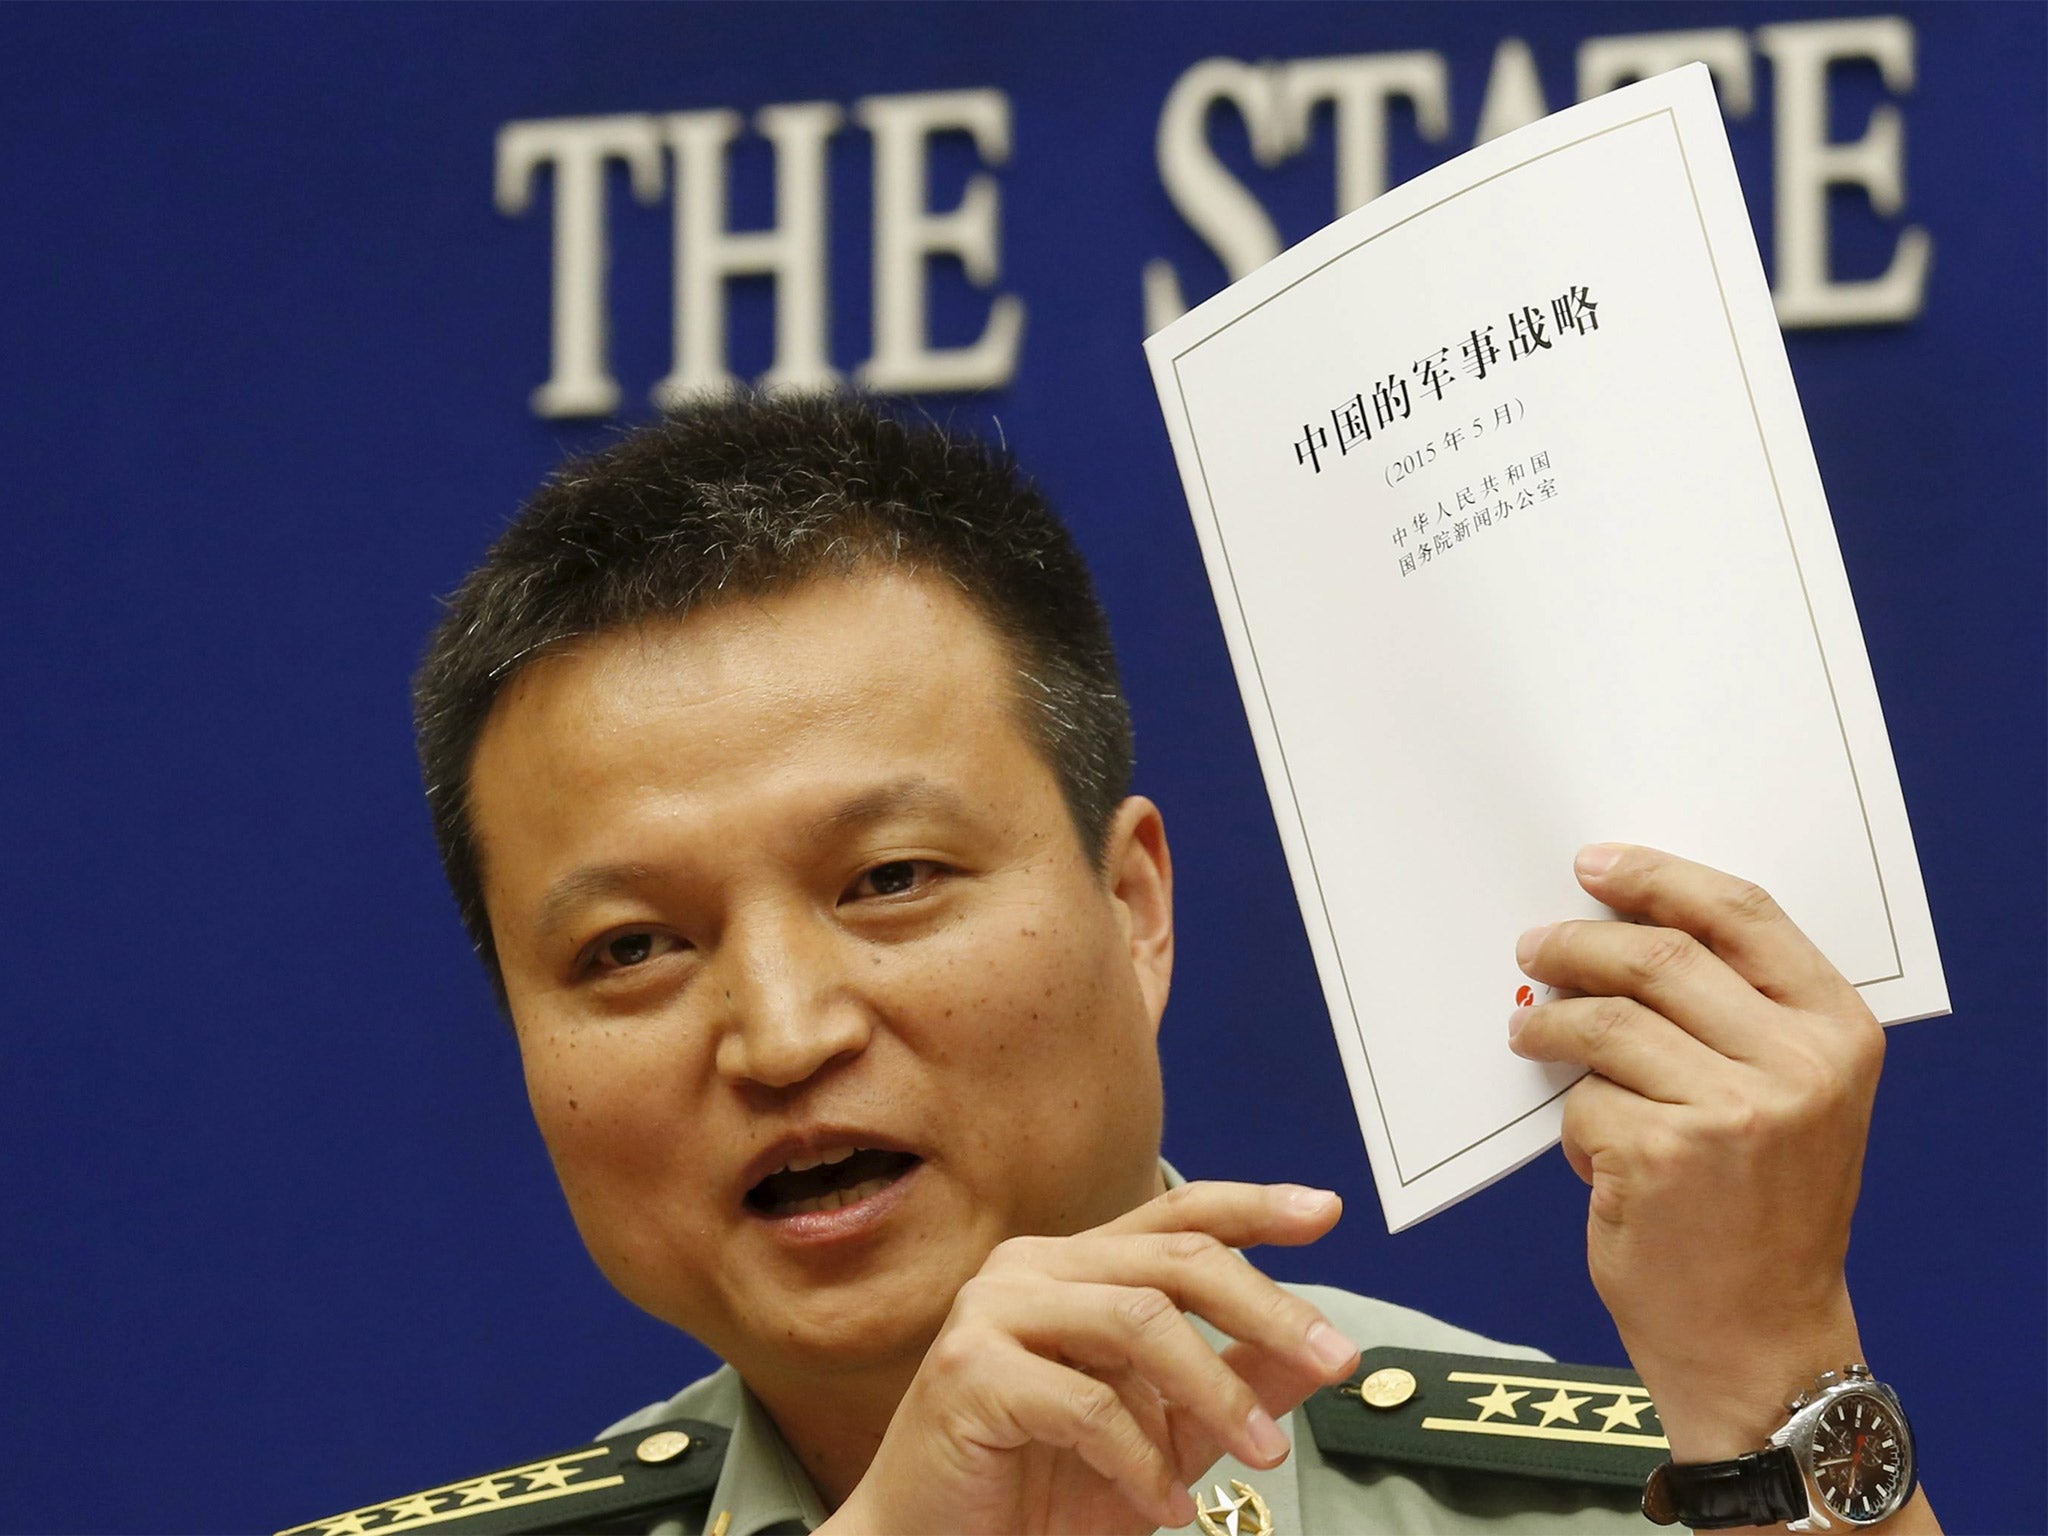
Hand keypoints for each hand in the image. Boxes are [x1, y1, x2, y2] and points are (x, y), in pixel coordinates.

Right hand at [821, 1181, 1361, 1534]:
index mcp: (1075, 1266)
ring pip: (1139, 1320)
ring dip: (1217, 1392)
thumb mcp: (1166, 1435)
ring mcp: (993, 1310)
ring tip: (1261, 1455)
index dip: (1254, 1205)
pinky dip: (1141, 1462)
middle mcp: (1031, 1268)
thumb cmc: (1043, 1488)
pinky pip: (1086, 1404)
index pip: (1176, 1214)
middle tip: (1334, 1360)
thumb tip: (1320, 1353)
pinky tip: (1163, 1508)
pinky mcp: (968, 1369)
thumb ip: (1235, 1383)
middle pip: (1176, 1259)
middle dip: (1268, 1307)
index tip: (1326, 1210)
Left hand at [1506, 844, 1884, 1460]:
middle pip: (1657, 956)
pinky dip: (1569, 1121)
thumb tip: (1616, 927)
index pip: (1741, 913)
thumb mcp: (1791, 1098)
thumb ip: (1733, 1014)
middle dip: (1577, 944)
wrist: (1762, 1341)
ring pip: (1605, 1022)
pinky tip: (1587, 1151)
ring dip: (1550, 1025)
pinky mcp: (1660, 1156)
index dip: (1659, 877)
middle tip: (1532, 948)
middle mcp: (1796, 1064)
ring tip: (1528, 1035)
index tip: (1595, 863)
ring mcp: (1730, 1111)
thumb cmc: (1761, 1210)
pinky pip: (1582, 1101)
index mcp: (1837, 1031)